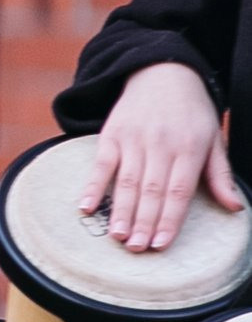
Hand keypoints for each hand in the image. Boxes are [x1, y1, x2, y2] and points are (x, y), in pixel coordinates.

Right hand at [77, 62, 243, 251]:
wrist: (162, 72)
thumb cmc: (192, 111)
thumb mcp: (213, 139)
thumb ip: (220, 174)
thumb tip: (235, 206)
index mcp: (189, 148)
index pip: (178, 191)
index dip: (169, 219)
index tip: (162, 244)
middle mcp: (160, 144)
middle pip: (151, 190)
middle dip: (144, 222)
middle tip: (137, 249)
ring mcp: (133, 139)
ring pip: (127, 181)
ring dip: (121, 211)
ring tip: (118, 236)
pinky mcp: (111, 134)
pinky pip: (101, 164)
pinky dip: (93, 186)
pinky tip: (86, 206)